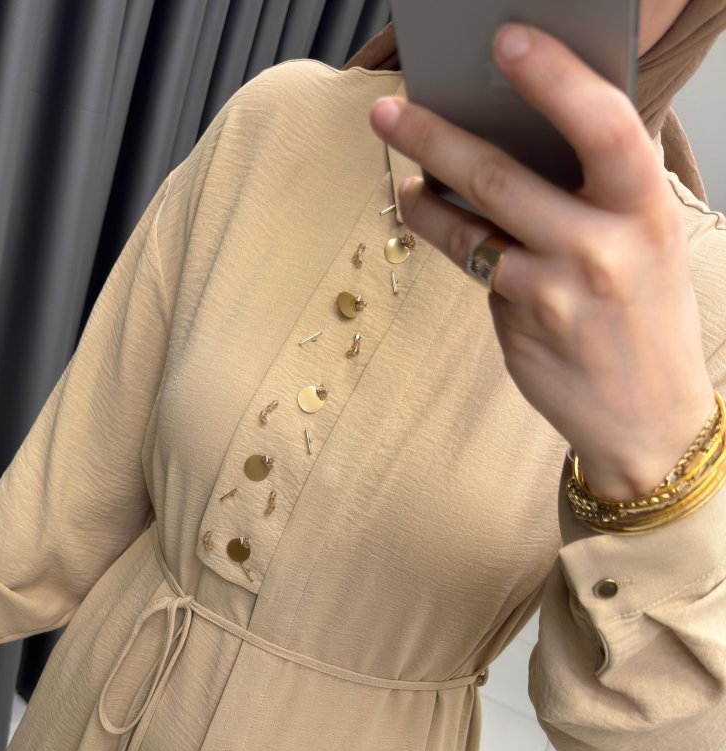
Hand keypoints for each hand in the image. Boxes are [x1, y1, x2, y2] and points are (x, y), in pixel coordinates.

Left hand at [369, 23, 715, 498]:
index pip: (603, 123)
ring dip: (426, 195)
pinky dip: (455, 242)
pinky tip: (438, 220)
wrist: (651, 418)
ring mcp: (556, 290)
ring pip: (472, 226)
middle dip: (437, 135)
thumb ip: (599, 190)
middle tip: (390, 109)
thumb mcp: (647, 238)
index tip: (507, 40)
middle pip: (503, 175)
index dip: (554, 75)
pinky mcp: (521, 324)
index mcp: (646, 206)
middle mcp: (602, 246)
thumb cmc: (646, 314)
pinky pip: (478, 270)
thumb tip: (516, 132)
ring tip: (403, 173)